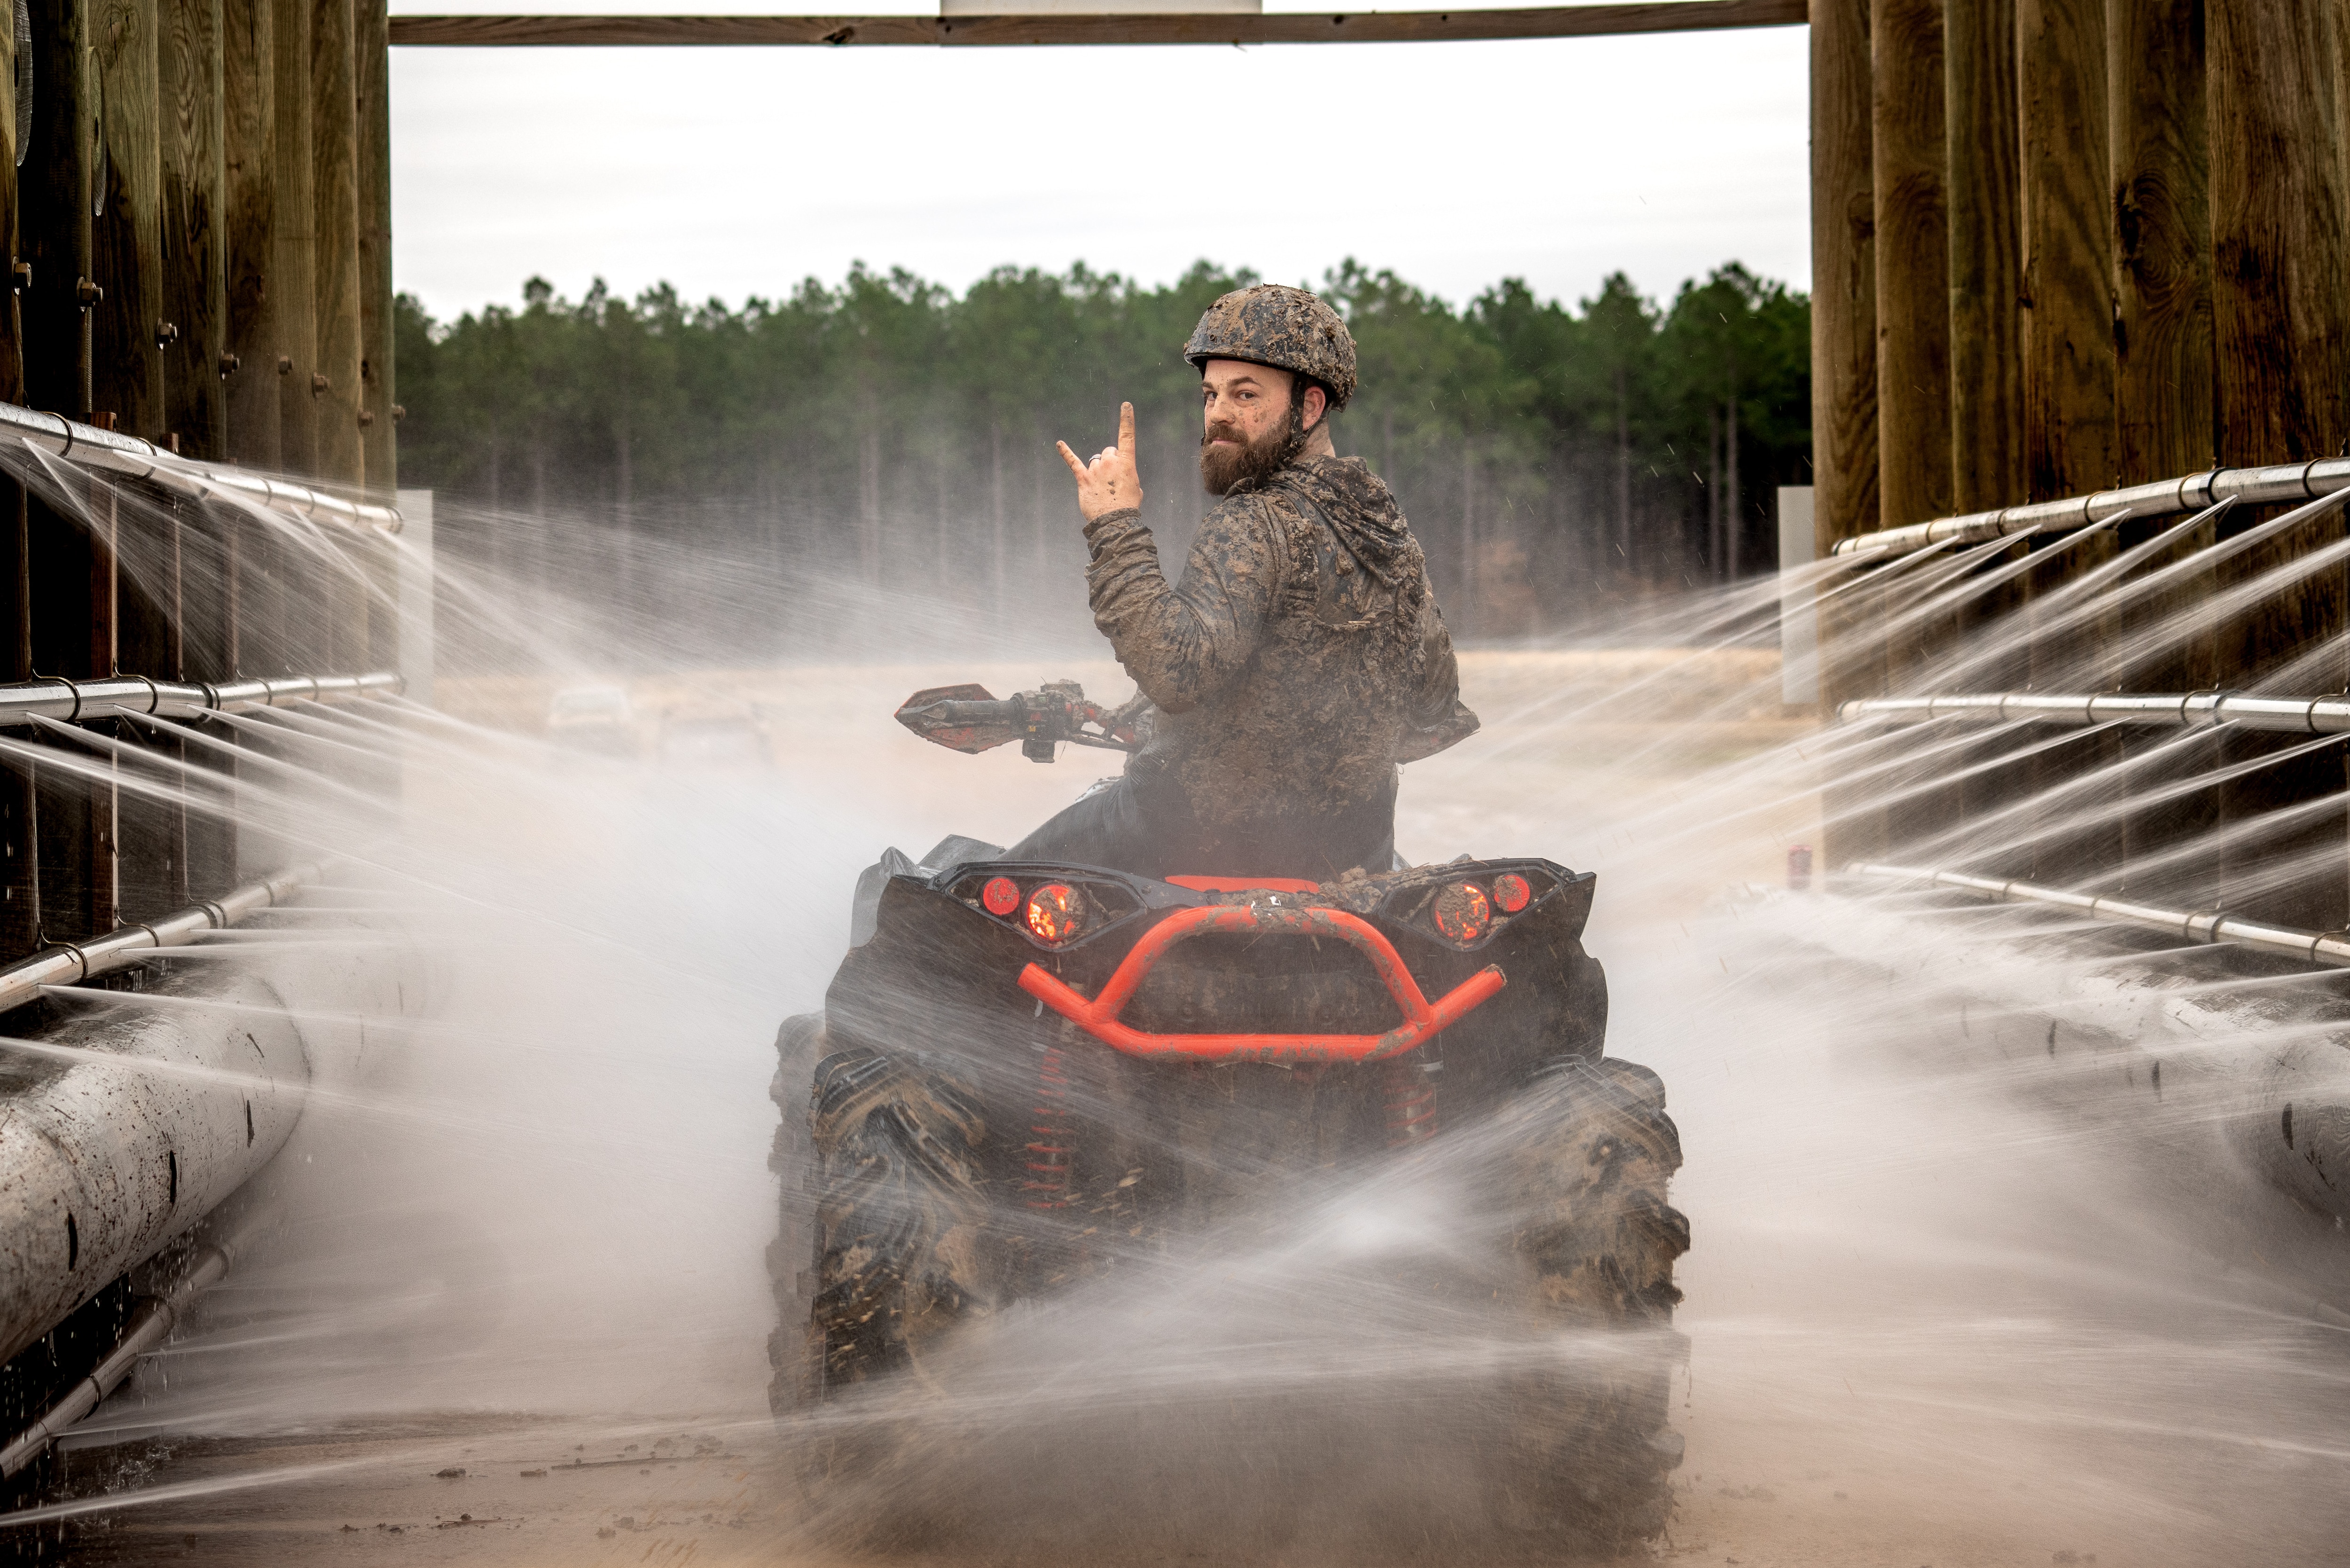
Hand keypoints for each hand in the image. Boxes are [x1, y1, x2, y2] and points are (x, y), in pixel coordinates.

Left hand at [1057, 402, 1143, 521]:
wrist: (1115, 522)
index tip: (1125, 405)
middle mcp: (1111, 462)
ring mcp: (1096, 470)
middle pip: (1108, 452)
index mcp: (1127, 463)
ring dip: (1098, 470)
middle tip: (1113, 480)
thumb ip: (1126, 476)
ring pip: (1095, 461)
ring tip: (1102, 488)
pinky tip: (1059, 444)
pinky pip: (1073, 462)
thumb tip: (1116, 477)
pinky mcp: (1083, 479)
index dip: (1127, 420)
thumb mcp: (1134, 488)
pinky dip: (1066, 453)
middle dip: (1110, 462)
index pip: (1127, 437)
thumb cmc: (1127, 506)